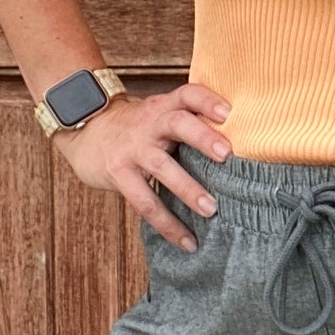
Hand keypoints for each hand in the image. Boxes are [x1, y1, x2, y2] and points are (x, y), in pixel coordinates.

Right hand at [53, 80, 231, 249]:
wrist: (88, 133)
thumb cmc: (138, 128)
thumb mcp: (161, 114)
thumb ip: (191, 121)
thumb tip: (245, 142)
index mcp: (165, 106)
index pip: (188, 94)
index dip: (208, 100)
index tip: (229, 113)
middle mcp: (149, 123)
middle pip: (177, 123)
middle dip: (203, 138)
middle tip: (227, 155)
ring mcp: (133, 149)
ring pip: (162, 166)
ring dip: (188, 189)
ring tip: (212, 209)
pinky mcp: (119, 174)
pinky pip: (145, 202)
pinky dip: (168, 224)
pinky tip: (188, 241)